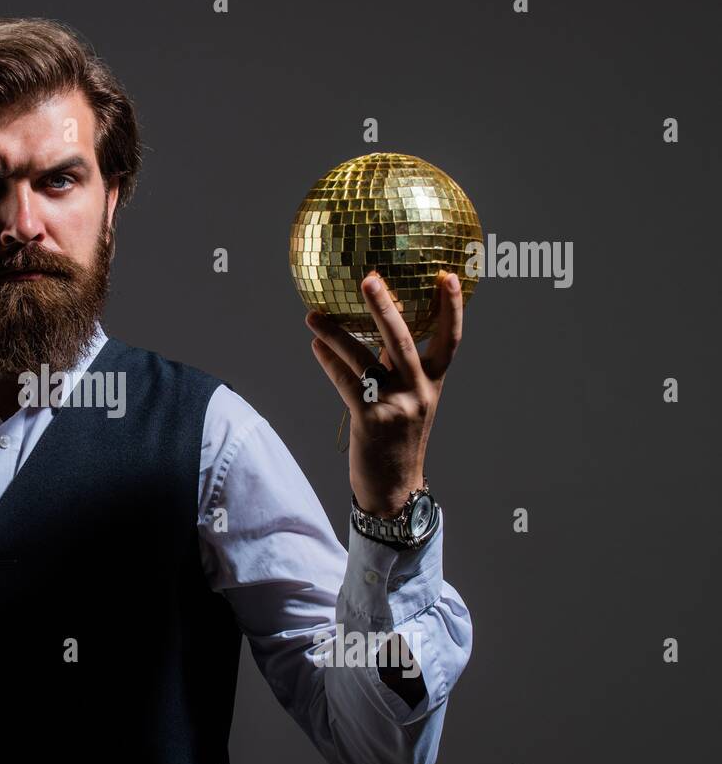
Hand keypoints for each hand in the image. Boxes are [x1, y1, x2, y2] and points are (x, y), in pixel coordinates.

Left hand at [305, 270, 462, 517]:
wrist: (394, 488)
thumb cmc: (398, 439)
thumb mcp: (409, 401)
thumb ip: (398, 368)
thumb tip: (374, 329)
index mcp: (434, 384)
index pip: (450, 339)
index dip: (451, 308)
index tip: (448, 274)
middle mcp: (420, 391)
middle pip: (404, 340)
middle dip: (385, 307)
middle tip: (369, 278)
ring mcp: (396, 405)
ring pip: (364, 359)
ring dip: (336, 334)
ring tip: (313, 315)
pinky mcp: (370, 419)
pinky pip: (346, 383)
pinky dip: (328, 362)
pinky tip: (316, 346)